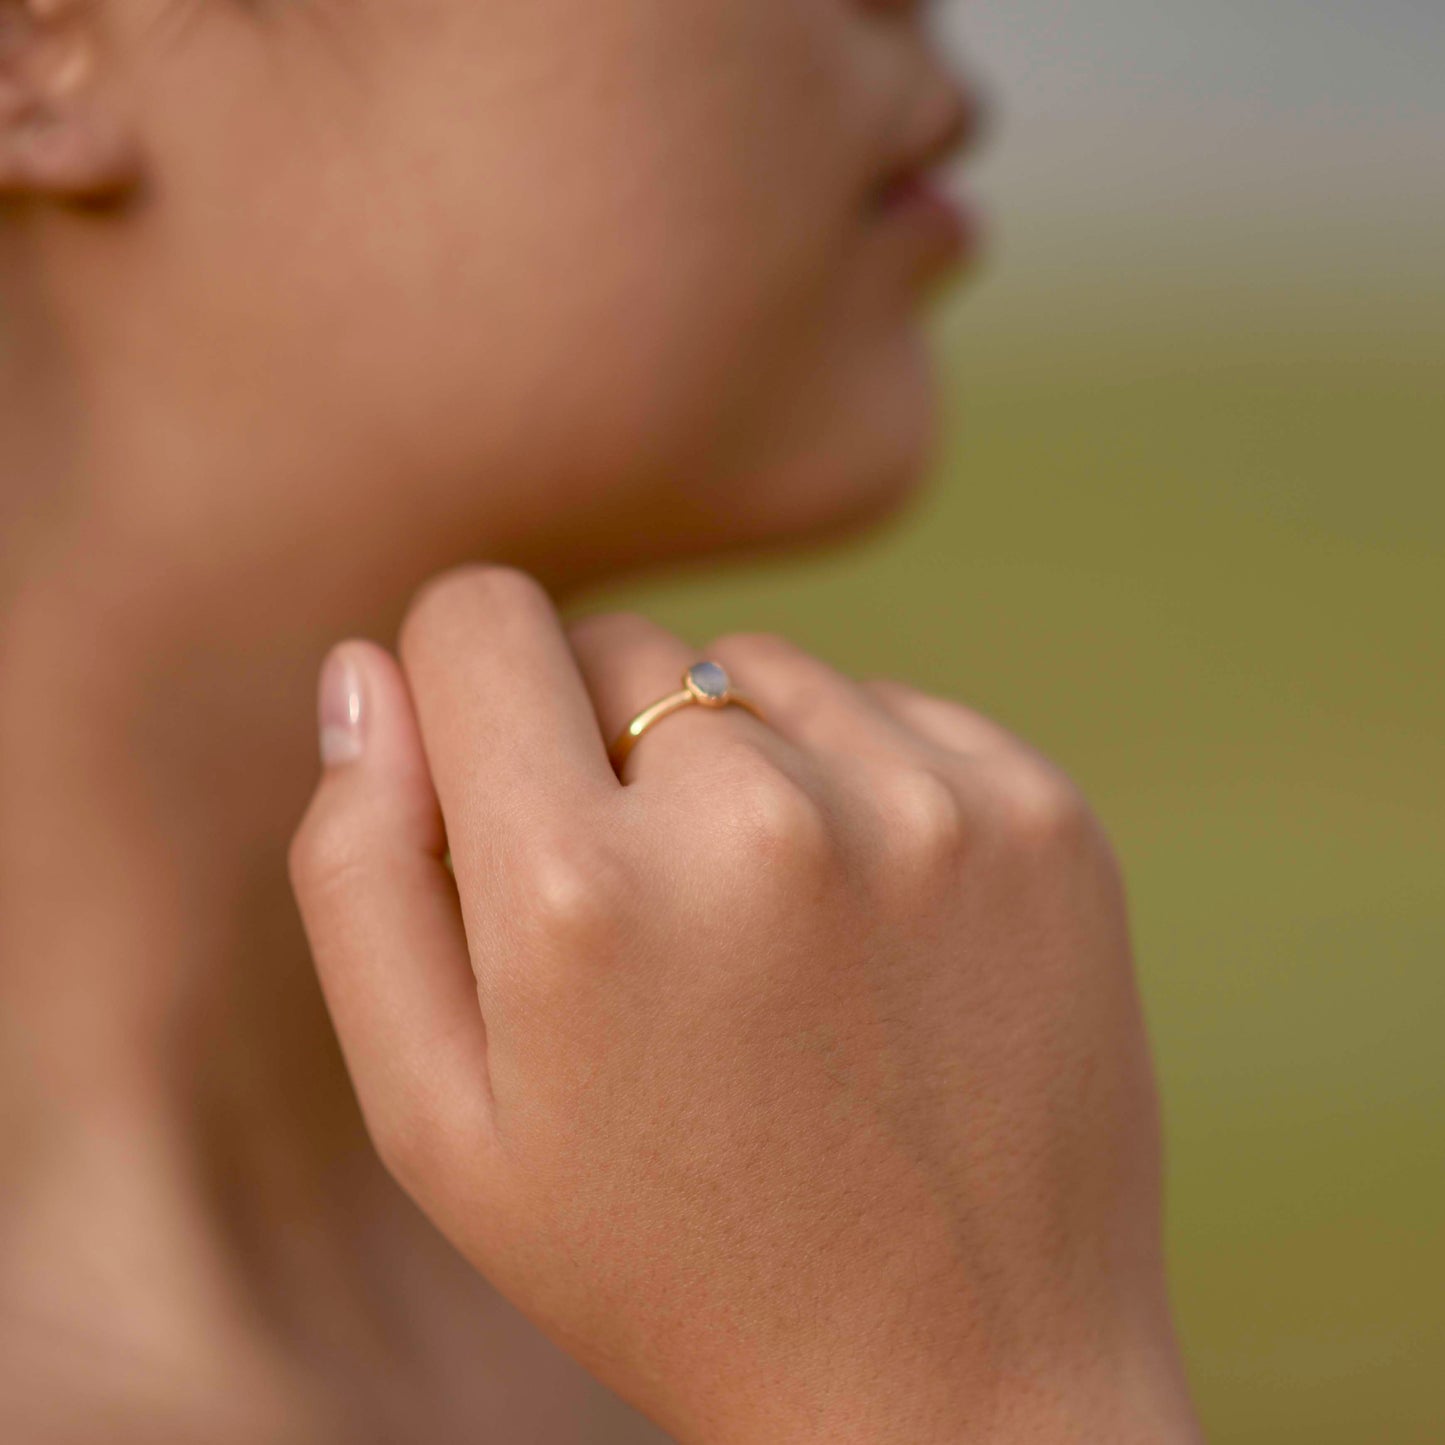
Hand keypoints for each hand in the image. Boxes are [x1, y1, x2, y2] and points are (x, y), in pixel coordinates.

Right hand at [289, 566, 1200, 1444]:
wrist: (959, 1374)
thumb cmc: (664, 1259)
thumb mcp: (440, 1122)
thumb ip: (362, 875)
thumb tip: (368, 673)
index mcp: (582, 896)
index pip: (477, 618)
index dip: (462, 685)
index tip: (493, 771)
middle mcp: (764, 819)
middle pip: (617, 644)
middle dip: (596, 748)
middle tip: (644, 921)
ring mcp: (929, 807)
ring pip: (755, 669)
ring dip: (733, 763)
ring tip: (764, 937)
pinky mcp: (1041, 813)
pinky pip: (889, 712)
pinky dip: (857, 784)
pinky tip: (870, 931)